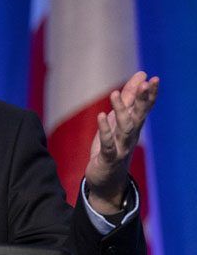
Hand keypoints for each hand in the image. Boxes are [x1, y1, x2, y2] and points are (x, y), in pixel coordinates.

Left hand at [84, 71, 158, 213]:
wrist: (106, 180)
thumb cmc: (113, 146)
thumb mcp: (119, 119)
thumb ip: (129, 98)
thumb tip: (141, 74)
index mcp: (134, 126)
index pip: (145, 108)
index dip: (150, 95)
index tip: (154, 79)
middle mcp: (131, 136)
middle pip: (139, 116)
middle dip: (143, 100)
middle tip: (145, 83)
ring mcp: (121, 147)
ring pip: (125, 128)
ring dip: (121, 110)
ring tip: (114, 94)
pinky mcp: (109, 158)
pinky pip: (108, 143)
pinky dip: (105, 130)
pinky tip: (101, 116)